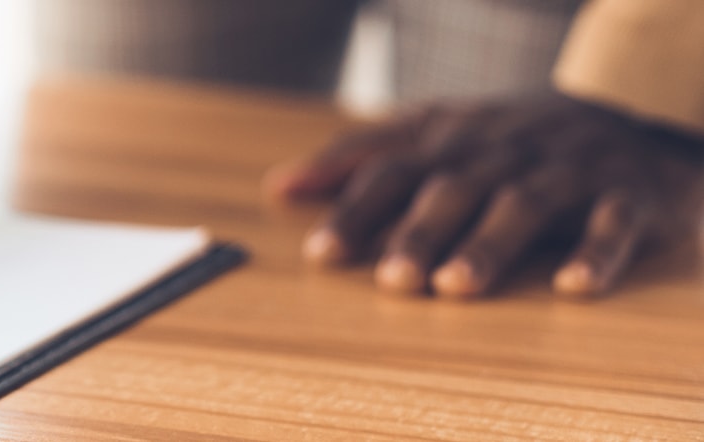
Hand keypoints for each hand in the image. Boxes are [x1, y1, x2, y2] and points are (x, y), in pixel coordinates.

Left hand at [265, 96, 703, 299]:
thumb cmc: (512, 140)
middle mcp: (503, 151)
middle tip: (391, 281)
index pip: (392, 170)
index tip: (320, 254)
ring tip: (455, 286)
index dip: (354, 209)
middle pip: (452, 188)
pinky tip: (571, 286)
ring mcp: (567, 169)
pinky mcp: (628, 193)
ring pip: (523, 203)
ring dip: (488, 244)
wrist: (634, 118)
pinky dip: (595, 251)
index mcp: (453, 140)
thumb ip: (360, 156)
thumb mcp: (436, 133)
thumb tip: (281, 185)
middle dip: (419, 232)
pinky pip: (613, 220)